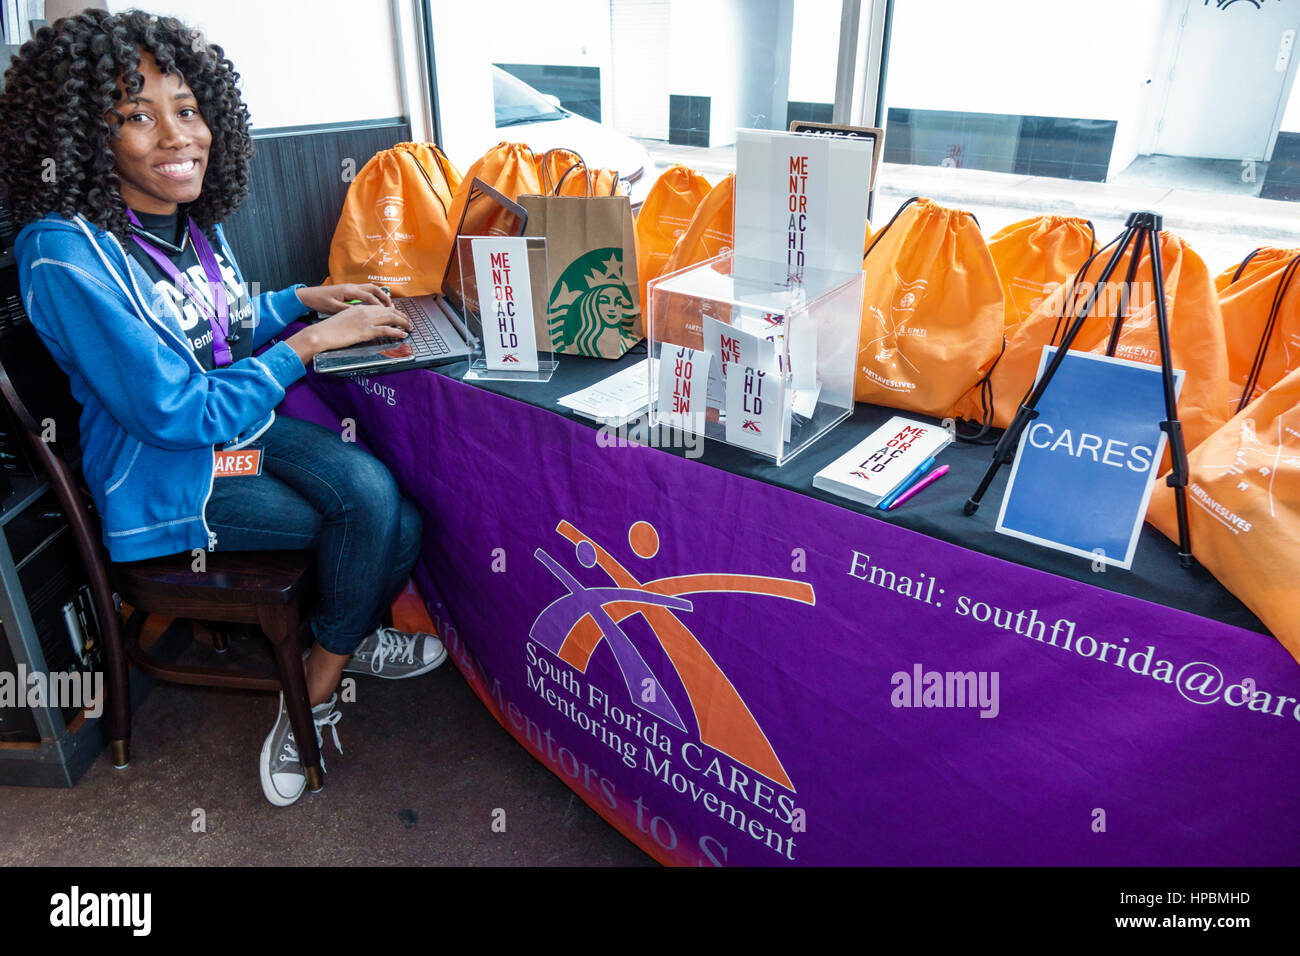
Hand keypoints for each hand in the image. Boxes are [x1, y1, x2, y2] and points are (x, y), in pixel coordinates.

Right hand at [286, 304, 410, 364]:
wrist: (322, 333)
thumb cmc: (330, 329)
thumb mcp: (345, 318)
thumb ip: (356, 318)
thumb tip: (364, 324)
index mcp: (359, 307)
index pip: (381, 307)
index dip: (392, 311)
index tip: (399, 315)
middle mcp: (364, 311)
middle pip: (389, 311)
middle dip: (401, 316)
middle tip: (408, 321)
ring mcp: (366, 321)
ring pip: (391, 318)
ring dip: (403, 323)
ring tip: (410, 327)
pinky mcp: (366, 331)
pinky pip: (386, 330)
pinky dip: (397, 332)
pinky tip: (403, 334)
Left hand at [295, 283, 392, 314]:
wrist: (308, 295)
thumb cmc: (319, 301)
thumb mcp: (334, 308)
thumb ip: (348, 311)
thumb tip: (362, 315)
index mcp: (349, 290)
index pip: (369, 297)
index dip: (380, 305)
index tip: (388, 313)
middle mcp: (352, 287)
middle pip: (373, 289)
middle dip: (385, 297)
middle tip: (392, 307)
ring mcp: (351, 288)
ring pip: (370, 289)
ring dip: (380, 296)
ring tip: (387, 306)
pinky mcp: (349, 291)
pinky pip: (365, 292)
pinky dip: (373, 297)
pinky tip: (375, 305)